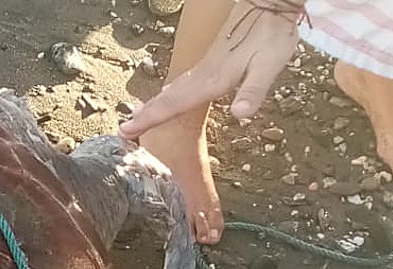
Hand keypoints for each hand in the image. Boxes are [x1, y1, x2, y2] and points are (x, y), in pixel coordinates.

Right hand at [119, 1, 304, 138]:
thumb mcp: (268, 66)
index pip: (175, 105)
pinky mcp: (210, 61)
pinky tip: (165, 96)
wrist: (268, 4)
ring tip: (136, 117)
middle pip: (167, 99)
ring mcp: (204, 67)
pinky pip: (181, 82)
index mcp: (213, 80)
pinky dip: (168, 94)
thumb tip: (239, 115)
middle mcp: (203, 74)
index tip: (126, 131)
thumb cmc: (270, 34)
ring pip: (172, 90)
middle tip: (122, 130)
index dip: (150, 120)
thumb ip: (253, 90)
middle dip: (145, 116)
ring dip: (153, 105)